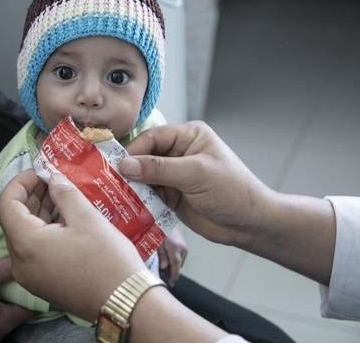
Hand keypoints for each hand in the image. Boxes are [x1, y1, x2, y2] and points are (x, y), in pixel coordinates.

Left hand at [0, 169, 146, 321]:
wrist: (125, 303)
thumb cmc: (108, 260)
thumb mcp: (87, 218)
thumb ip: (64, 193)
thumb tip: (53, 179)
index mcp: (27, 244)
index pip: (6, 205)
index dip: (19, 183)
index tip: (39, 171)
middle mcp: (20, 264)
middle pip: (13, 220)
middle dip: (30, 196)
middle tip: (51, 179)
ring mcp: (30, 277)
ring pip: (24, 236)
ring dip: (38, 212)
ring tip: (60, 196)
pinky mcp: (42, 283)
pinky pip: (34, 251)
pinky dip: (43, 231)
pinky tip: (65, 219)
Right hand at [0, 260, 35, 342]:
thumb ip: (6, 269)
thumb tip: (24, 261)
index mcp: (3, 323)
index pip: (32, 308)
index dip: (36, 292)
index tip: (37, 278)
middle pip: (18, 313)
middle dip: (19, 296)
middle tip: (19, 277)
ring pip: (4, 316)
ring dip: (5, 302)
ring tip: (2, 284)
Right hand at [120, 121, 271, 249]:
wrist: (249, 224)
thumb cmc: (232, 191)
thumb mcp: (195, 174)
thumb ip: (160, 168)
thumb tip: (125, 164)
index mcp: (188, 136)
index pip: (152, 138)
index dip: (134, 151)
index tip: (116, 166)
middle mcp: (179, 152)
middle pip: (144, 156)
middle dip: (130, 169)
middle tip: (110, 181)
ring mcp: (174, 175)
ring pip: (144, 176)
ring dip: (133, 186)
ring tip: (115, 195)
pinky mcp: (171, 195)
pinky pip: (148, 194)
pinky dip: (139, 199)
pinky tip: (128, 206)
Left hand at [158, 227, 187, 286]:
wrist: (167, 219)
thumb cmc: (159, 229)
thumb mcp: (157, 242)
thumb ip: (161, 256)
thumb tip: (163, 268)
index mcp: (175, 248)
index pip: (176, 267)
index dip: (173, 277)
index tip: (171, 285)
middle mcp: (183, 249)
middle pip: (178, 266)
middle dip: (169, 272)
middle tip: (159, 272)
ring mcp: (185, 248)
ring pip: (179, 263)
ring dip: (171, 266)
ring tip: (160, 265)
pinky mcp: (184, 247)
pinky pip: (179, 258)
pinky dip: (173, 261)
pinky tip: (166, 259)